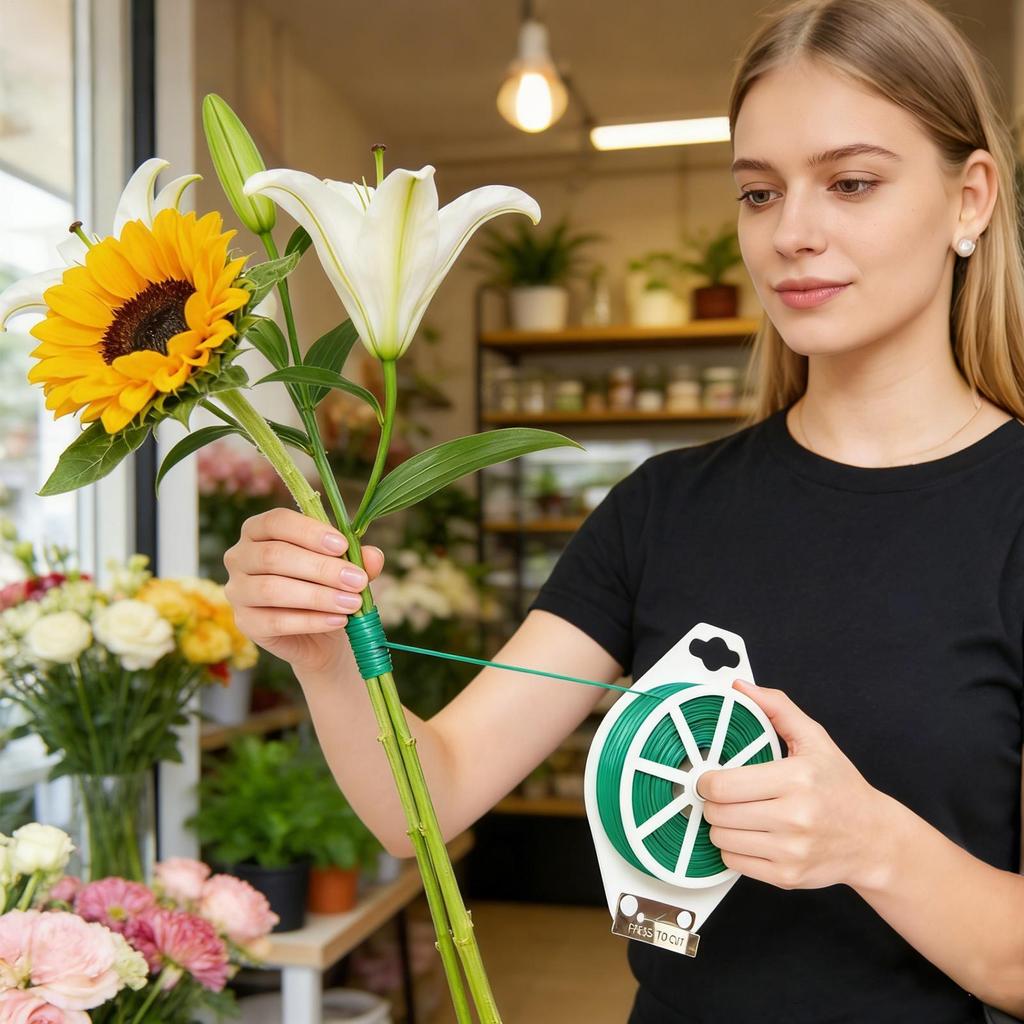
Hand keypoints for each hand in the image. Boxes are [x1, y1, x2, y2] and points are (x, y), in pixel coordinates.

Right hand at [223, 508, 385, 675]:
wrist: (322, 633)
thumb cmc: (329, 586)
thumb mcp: (346, 568)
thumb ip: (358, 558)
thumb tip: (372, 556)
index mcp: (259, 530)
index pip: (276, 521)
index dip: (310, 532)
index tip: (343, 545)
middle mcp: (239, 556)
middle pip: (274, 556)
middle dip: (321, 568)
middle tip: (357, 581)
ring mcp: (237, 591)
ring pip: (272, 589)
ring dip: (318, 596)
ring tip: (352, 603)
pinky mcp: (245, 623)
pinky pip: (275, 621)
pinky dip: (311, 621)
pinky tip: (338, 620)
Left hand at [696, 678, 883, 890]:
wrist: (873, 838)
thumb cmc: (840, 786)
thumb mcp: (814, 739)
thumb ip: (776, 708)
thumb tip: (740, 686)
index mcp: (796, 779)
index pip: (724, 785)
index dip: (707, 781)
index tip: (710, 777)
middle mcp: (794, 817)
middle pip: (718, 813)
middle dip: (712, 802)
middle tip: (722, 795)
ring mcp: (791, 850)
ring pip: (721, 839)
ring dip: (720, 826)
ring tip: (736, 814)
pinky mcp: (787, 877)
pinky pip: (735, 862)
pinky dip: (733, 848)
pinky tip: (748, 835)